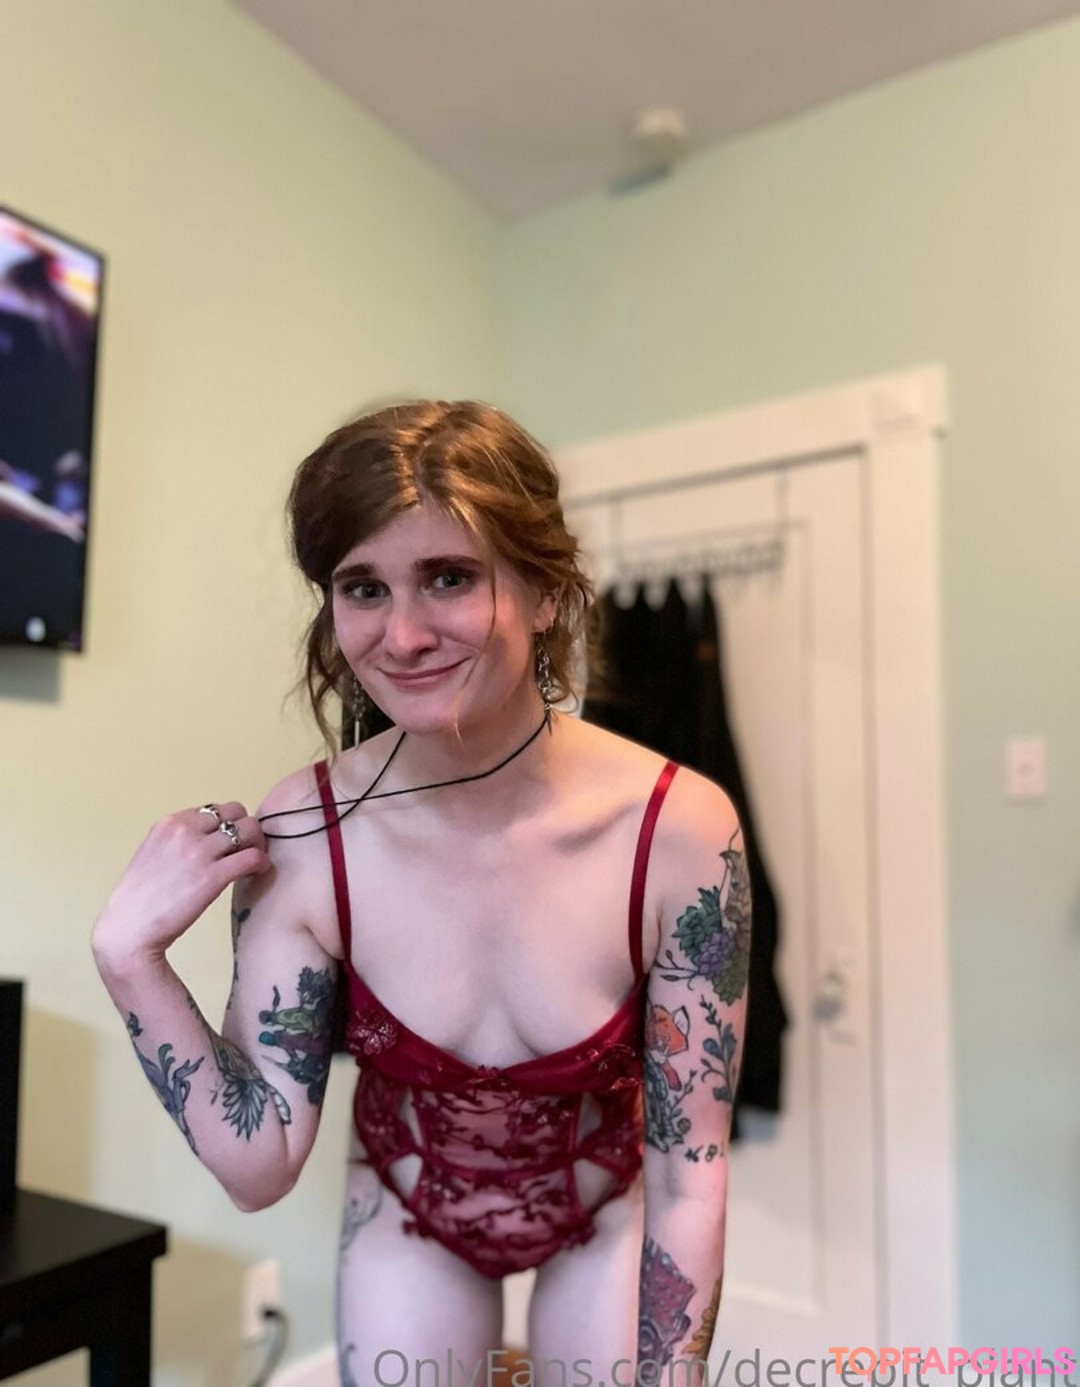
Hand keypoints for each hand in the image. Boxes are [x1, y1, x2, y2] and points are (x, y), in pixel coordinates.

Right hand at [92, 801, 271, 969]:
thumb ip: (176, 842)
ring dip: (257, 844)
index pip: (214, 809)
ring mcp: (200, 852)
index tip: (228, 844)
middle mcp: (185, 830)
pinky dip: (262, 863)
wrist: (128, 931)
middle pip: (236, 811)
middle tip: (246, 850)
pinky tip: (257, 873)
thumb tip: (205, 842)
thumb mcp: (152, 855)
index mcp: (169, 823)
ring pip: (250, 829)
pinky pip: (253, 857)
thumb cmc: (138, 901)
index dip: (226, 825)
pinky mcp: (213, 876)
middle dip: (245, 829)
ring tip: (253, 863)